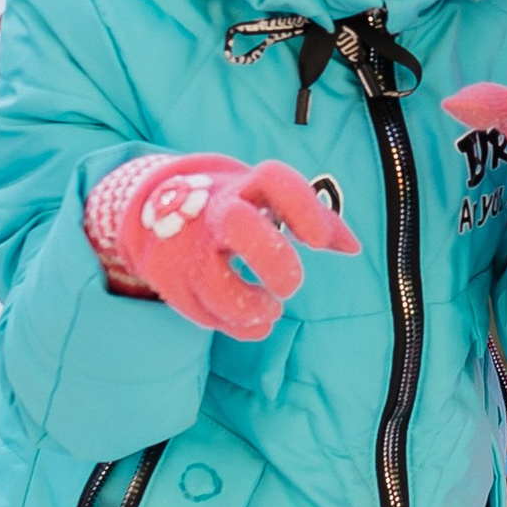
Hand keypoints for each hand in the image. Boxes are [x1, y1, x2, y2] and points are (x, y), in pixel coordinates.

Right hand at [85, 150, 359, 340]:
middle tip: (290, 286)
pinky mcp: (172, 282)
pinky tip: (251, 320)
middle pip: (240, 226)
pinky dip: (239, 326)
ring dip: (253, 308)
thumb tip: (353, 248)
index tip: (317, 240)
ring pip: (219, 290)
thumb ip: (314, 219)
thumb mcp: (267, 200)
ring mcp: (187, 249)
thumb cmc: (234, 205)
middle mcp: (212, 214)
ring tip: (269, 308)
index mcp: (243, 187)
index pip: (274, 180)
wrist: (153, 207)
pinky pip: (208, 317)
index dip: (302, 209)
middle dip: (273, 259)